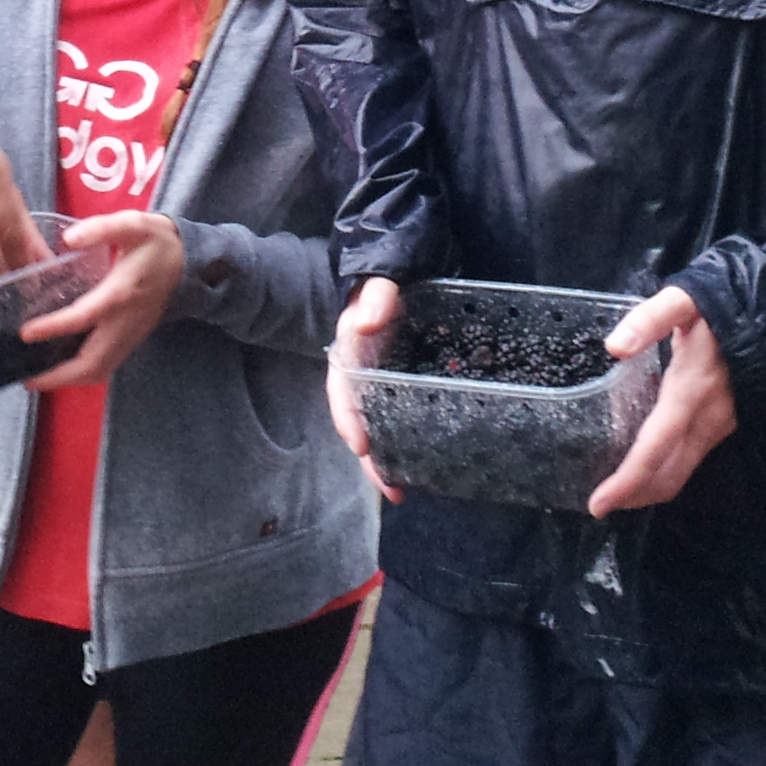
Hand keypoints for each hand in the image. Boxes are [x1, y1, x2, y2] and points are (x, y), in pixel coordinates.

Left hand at [22, 212, 185, 388]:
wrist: (189, 263)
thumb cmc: (155, 242)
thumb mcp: (132, 224)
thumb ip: (102, 228)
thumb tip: (69, 238)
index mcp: (122, 292)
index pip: (84, 317)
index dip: (54, 327)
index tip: (26, 333)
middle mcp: (126, 321)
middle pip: (93, 362)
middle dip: (59, 376)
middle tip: (26, 379)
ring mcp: (131, 335)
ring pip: (101, 370)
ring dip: (69, 380)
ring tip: (37, 379)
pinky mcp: (132, 340)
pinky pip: (106, 365)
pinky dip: (82, 373)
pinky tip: (61, 368)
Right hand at [325, 276, 404, 502]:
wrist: (406, 274)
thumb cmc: (389, 283)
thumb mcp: (380, 284)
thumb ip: (376, 297)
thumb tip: (368, 322)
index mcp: (350, 354)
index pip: (342, 391)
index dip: (348, 419)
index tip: (360, 447)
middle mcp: (362, 376)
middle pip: (360, 422)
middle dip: (372, 459)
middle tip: (392, 489)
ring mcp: (383, 385)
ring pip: (379, 427)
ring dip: (388, 460)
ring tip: (402, 491)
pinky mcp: (403, 389)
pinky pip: (401, 420)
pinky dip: (409, 444)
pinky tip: (423, 465)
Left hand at [585, 285, 738, 517]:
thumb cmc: (722, 305)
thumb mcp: (683, 300)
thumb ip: (648, 320)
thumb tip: (614, 347)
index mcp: (690, 392)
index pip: (654, 450)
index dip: (626, 481)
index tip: (598, 504)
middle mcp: (707, 418)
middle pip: (669, 474)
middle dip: (634, 496)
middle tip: (599, 505)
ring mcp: (720, 424)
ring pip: (683, 471)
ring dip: (651, 488)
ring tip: (617, 492)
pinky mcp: (726, 422)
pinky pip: (693, 458)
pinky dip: (667, 471)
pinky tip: (647, 464)